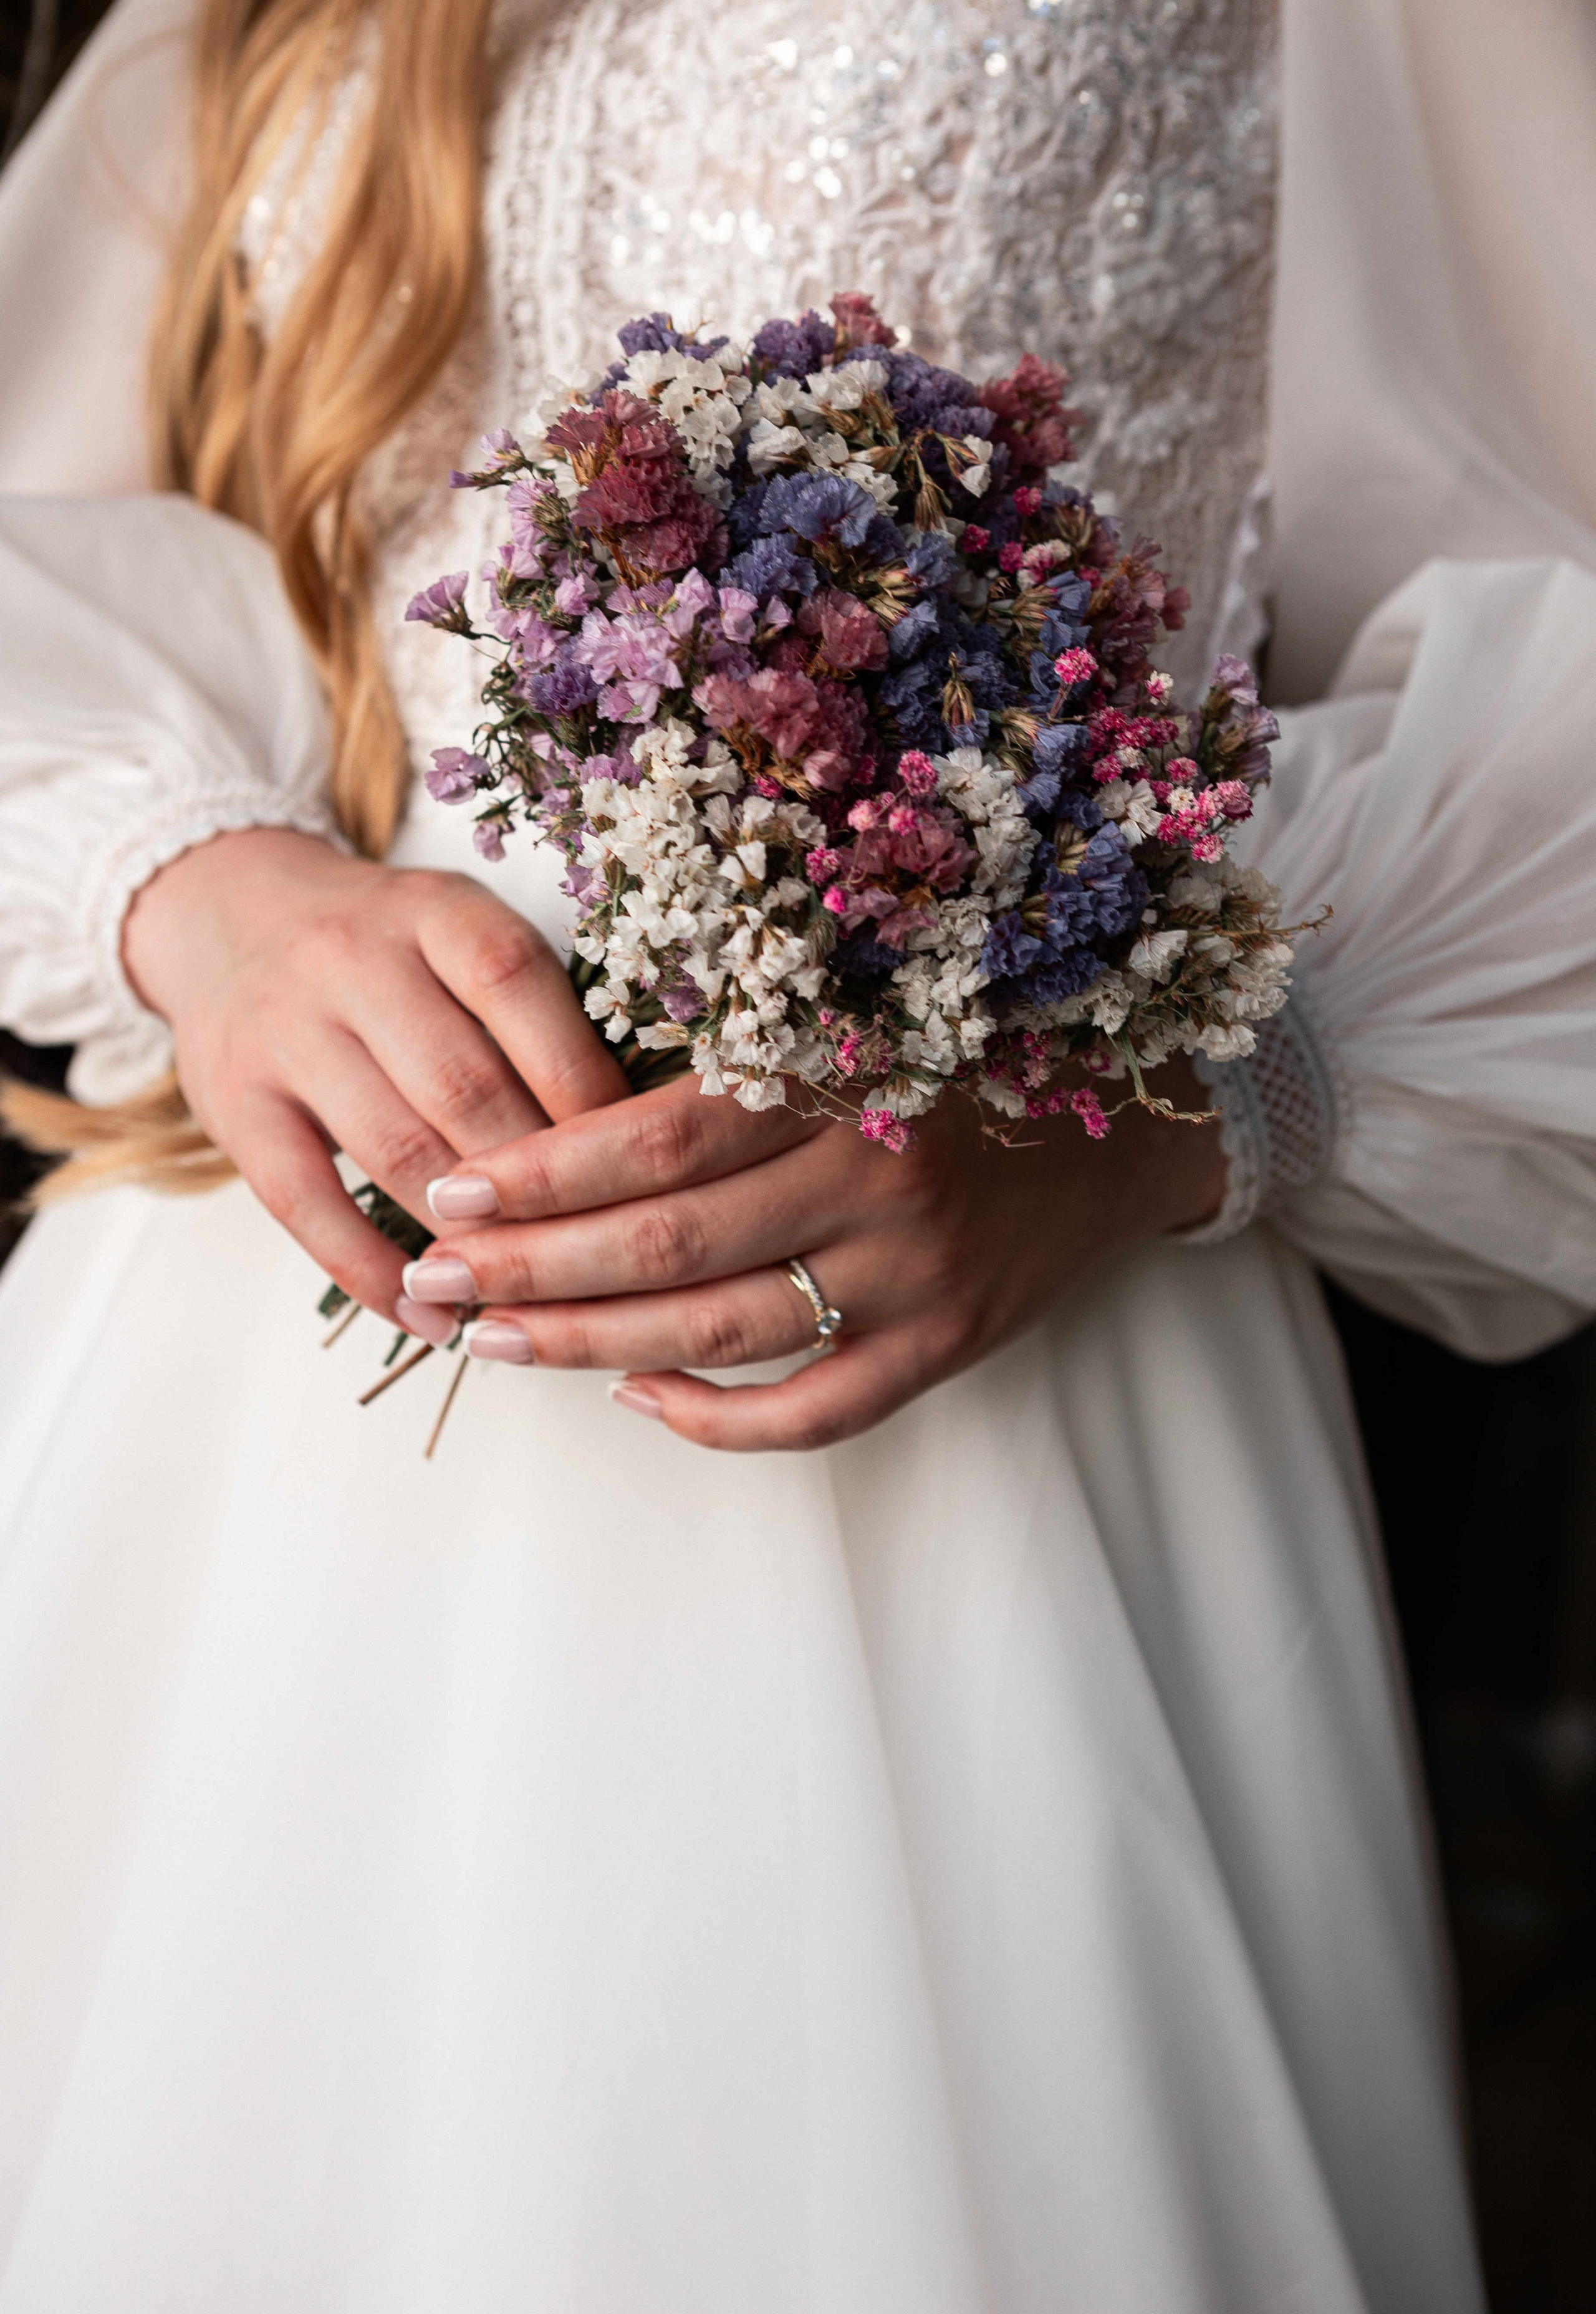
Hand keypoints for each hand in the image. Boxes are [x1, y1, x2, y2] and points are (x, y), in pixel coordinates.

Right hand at [122, 827, 627, 1327]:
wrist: (228, 913)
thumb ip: (535, 1007)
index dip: (585, 1083)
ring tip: (532, 1295)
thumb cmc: (386, 945)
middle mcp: (353, 962)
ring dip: (469, 1235)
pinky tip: (431, 1320)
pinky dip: (373, 1274)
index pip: (520, 991)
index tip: (639, 1161)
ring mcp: (284, 1034)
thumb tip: (636, 1127)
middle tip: (599, 1246)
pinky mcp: (234, 1106)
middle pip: (464, 1086)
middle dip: (540, 1178)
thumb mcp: (461, 931)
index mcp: (435, 912)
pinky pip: (308, 1205)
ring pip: (395, 1149)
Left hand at [406, 1063, 1223, 1450]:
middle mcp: (879, 1180)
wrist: (1120, 1131)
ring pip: (722, 1333)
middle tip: (435, 1278)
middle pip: (670, 1243)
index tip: (456, 1189)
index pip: (660, 1134)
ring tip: (494, 1338)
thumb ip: (734, 1064)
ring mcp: (917, 1278)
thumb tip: (567, 1121)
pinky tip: (639, 1396)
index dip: (546, 1171)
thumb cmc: (953, 1060)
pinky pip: (814, 1413)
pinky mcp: (947, 1349)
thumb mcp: (852, 1024)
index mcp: (843, 1077)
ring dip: (591, 1343)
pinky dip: (716, 1419)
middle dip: (534, 1268)